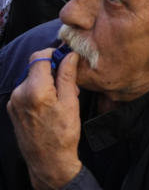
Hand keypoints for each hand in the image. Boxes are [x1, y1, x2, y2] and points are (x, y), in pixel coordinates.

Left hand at [7, 50, 83, 189]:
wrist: (48, 161)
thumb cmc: (63, 133)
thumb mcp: (70, 102)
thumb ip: (67, 75)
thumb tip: (69, 55)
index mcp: (35, 89)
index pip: (39, 57)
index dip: (54, 54)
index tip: (67, 59)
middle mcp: (19, 93)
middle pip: (36, 68)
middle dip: (53, 71)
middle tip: (69, 85)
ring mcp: (14, 102)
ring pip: (32, 79)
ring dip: (47, 82)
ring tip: (61, 98)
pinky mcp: (13, 109)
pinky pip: (27, 91)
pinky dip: (39, 92)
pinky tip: (51, 105)